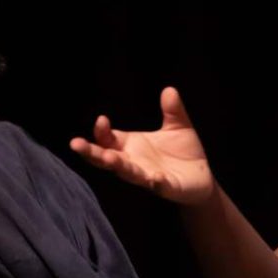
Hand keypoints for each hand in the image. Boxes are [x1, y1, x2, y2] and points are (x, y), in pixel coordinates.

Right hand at [70, 87, 214, 204]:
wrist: (202, 177)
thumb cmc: (184, 152)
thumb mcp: (179, 126)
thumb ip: (172, 110)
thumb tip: (170, 89)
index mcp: (131, 145)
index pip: (108, 138)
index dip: (102, 131)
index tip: (102, 120)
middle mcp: (134, 162)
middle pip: (107, 158)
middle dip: (92, 152)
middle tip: (75, 144)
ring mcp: (148, 176)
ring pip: (128, 173)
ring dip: (118, 165)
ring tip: (108, 157)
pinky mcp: (166, 188)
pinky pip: (158, 186)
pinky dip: (156, 182)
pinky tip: (155, 178)